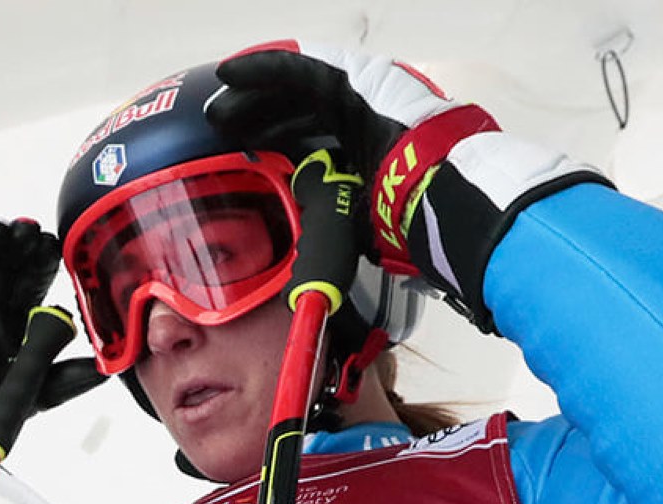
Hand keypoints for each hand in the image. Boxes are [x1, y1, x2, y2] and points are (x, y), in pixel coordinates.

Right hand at [0, 219, 106, 503]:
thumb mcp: (49, 386)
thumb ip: (78, 376)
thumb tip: (112, 370)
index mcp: (22, 309)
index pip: (36, 274)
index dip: (44, 257)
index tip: (53, 245)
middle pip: (9, 257)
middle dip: (20, 241)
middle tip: (30, 231)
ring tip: (0, 231)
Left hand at [208, 40, 608, 331]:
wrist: (444, 199)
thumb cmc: (411, 222)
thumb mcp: (362, 229)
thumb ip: (336, 231)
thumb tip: (313, 275)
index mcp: (366, 150)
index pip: (313, 141)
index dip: (279, 144)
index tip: (251, 158)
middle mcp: (364, 117)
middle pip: (299, 113)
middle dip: (260, 121)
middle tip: (226, 133)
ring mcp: (361, 94)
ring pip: (294, 90)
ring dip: (254, 99)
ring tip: (219, 110)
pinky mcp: (354, 79)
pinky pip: (299, 70)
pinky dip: (263, 71)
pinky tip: (231, 77)